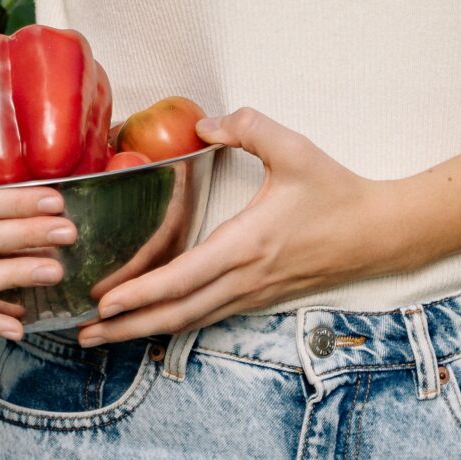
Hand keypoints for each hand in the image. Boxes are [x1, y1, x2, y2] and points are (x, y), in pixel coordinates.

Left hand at [75, 108, 385, 346]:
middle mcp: (245, 277)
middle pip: (177, 313)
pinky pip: (208, 317)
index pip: (185, 276)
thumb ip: (249, 127)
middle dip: (127, 326)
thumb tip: (204, 123)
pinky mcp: (260, 297)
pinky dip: (173, 324)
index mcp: (248, 244)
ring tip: (103, 336)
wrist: (377, 233)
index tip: (104, 302)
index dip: (142, 292)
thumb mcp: (295, 149)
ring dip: (144, 331)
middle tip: (83, 333)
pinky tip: (151, 323)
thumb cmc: (335, 192)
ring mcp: (253, 293)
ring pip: (190, 321)